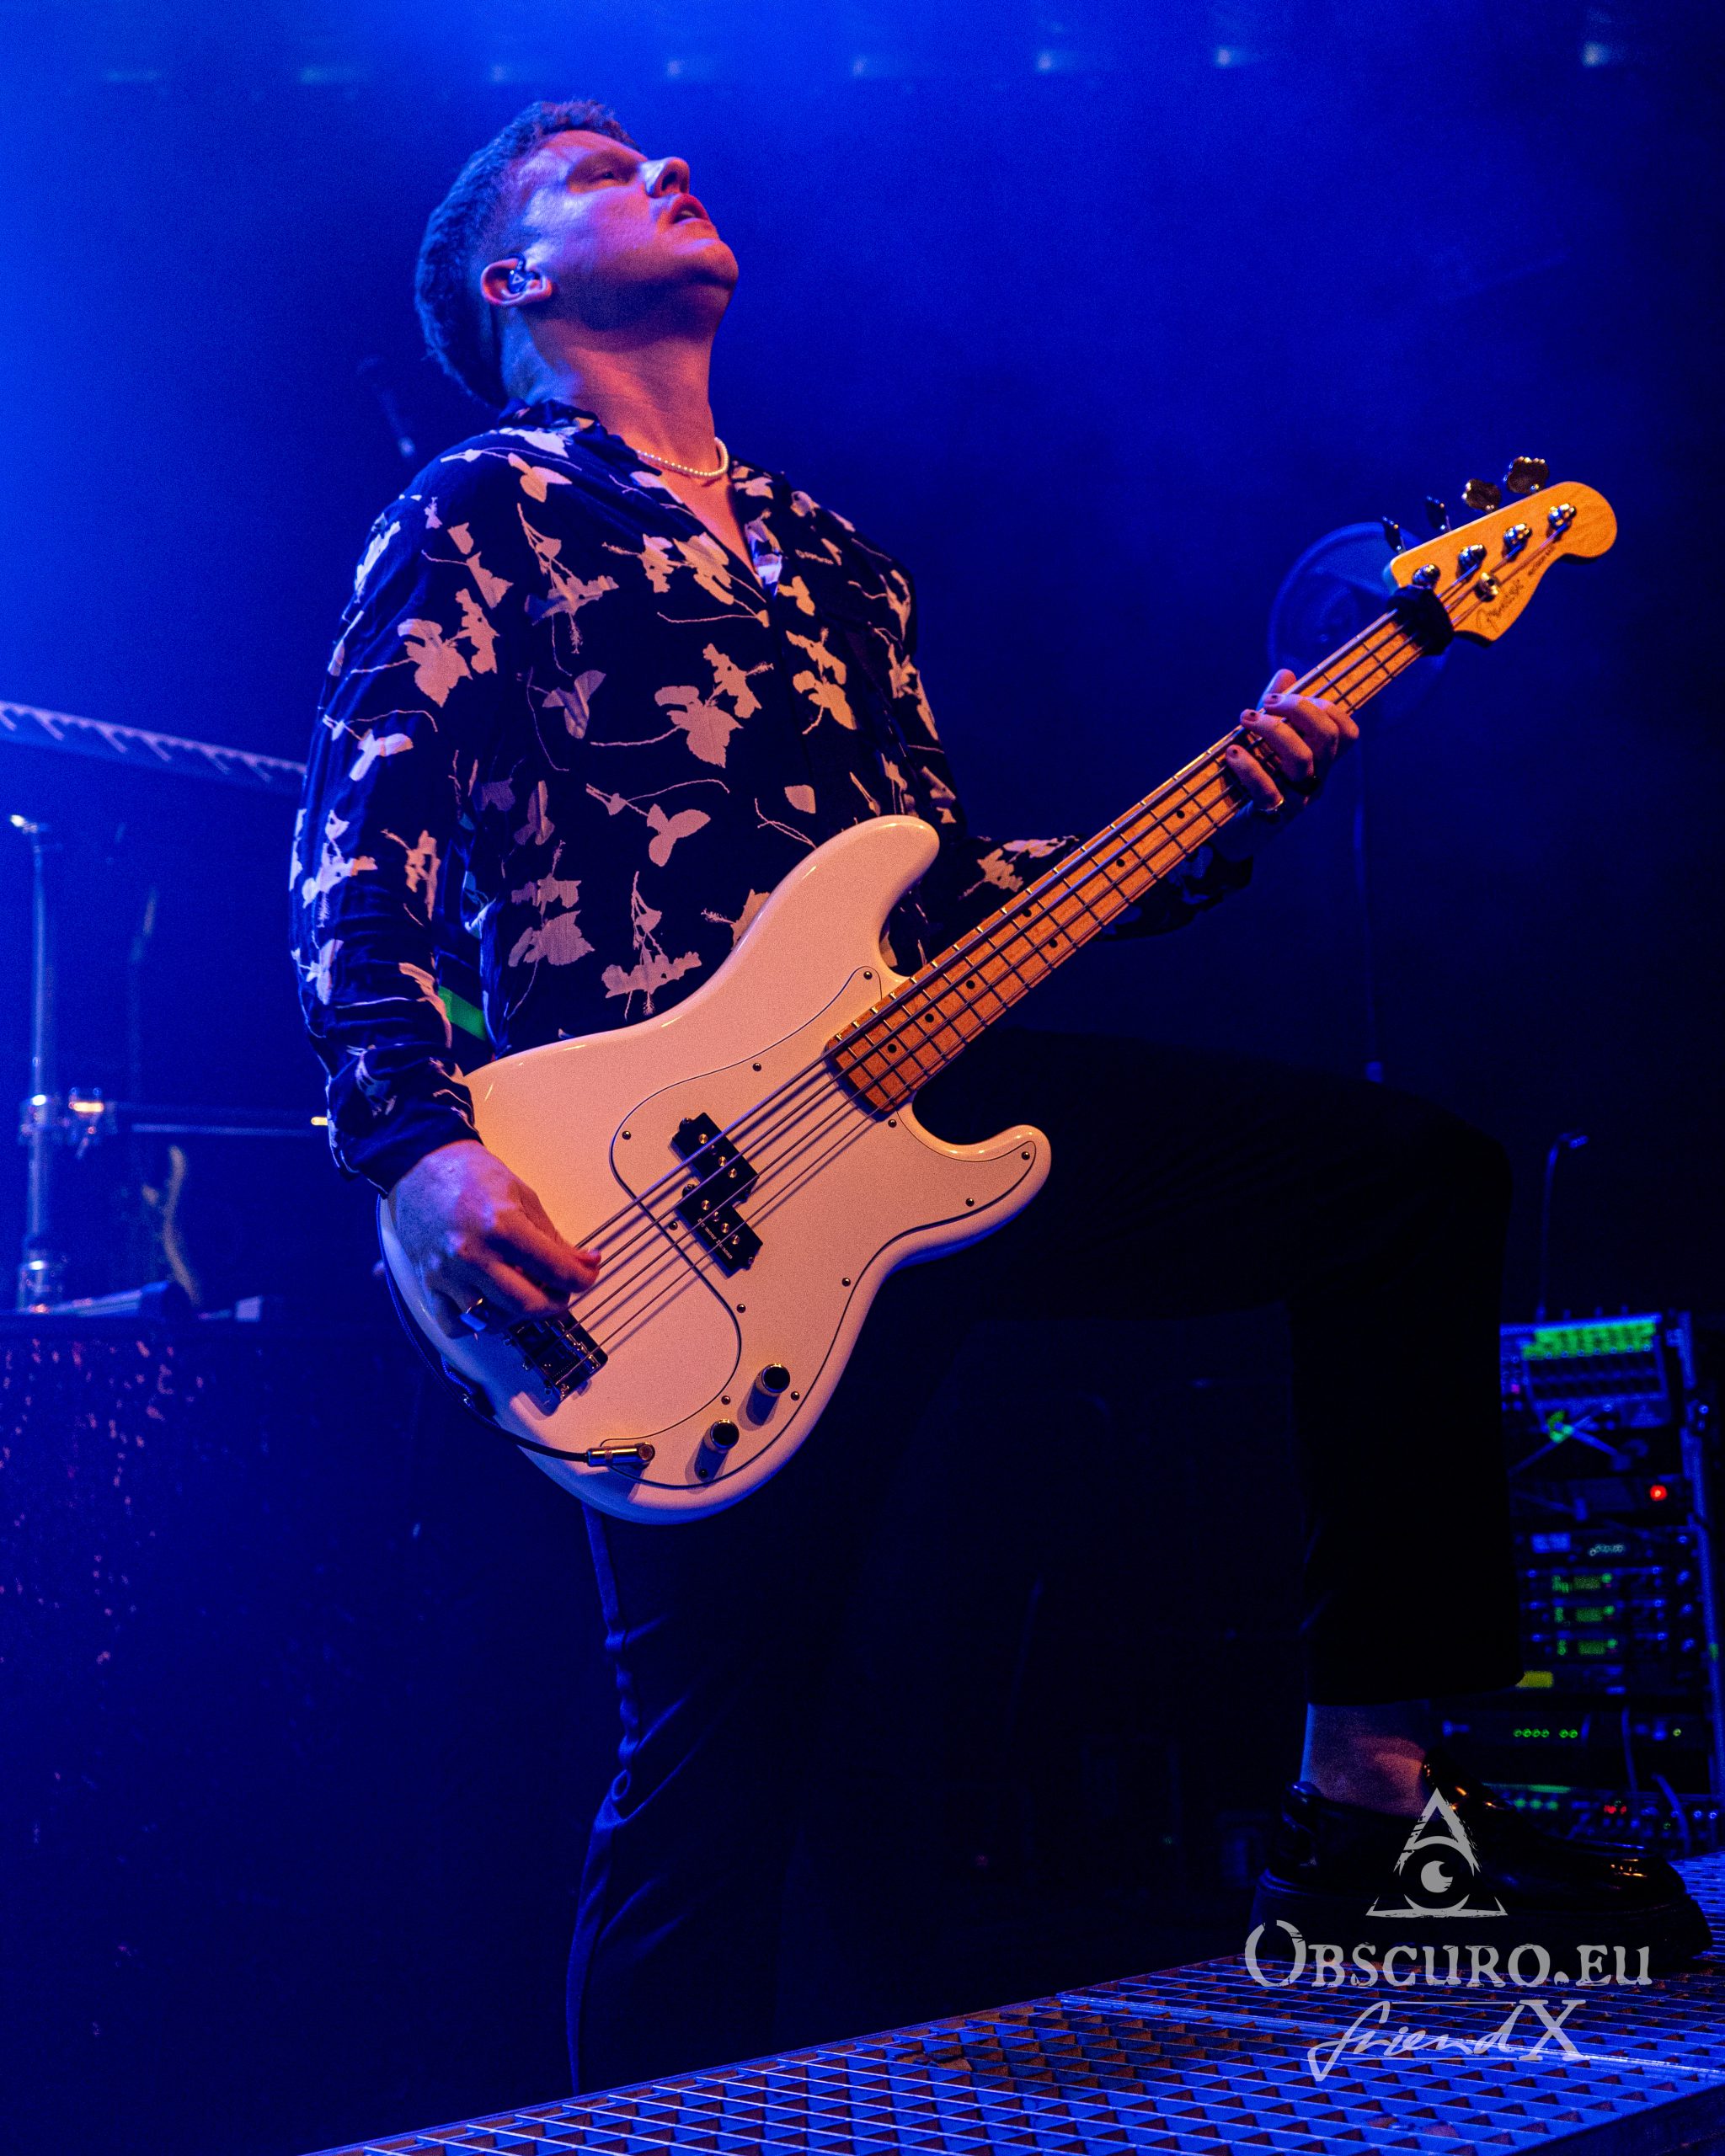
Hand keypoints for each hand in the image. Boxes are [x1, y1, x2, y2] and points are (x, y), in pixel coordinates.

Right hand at [387, 1139, 600, 1338]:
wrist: (422, 1165)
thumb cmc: (471, 1174)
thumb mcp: (523, 1197)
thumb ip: (553, 1237)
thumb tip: (584, 1262)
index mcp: (502, 1226)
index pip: (555, 1269)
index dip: (581, 1279)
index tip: (585, 1278)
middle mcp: (474, 1254)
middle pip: (527, 1304)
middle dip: (554, 1303)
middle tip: (559, 1292)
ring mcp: (448, 1272)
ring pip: (493, 1319)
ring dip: (517, 1315)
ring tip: (525, 1296)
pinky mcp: (428, 1282)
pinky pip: (453, 1324)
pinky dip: (475, 1326)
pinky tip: (488, 1308)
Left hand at [1215, 668, 1357, 857]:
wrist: (1228, 833)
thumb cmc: (1249, 781)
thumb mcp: (1263, 742)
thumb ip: (1276, 710)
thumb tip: (1287, 673)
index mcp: (1319, 762)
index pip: (1346, 732)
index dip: (1327, 708)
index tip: (1286, 699)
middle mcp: (1315, 780)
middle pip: (1327, 737)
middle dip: (1298, 709)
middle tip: (1265, 703)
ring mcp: (1297, 800)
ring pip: (1302, 758)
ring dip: (1272, 730)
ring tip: (1245, 719)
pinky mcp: (1272, 817)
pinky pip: (1268, 789)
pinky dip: (1248, 766)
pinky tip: (1232, 752)